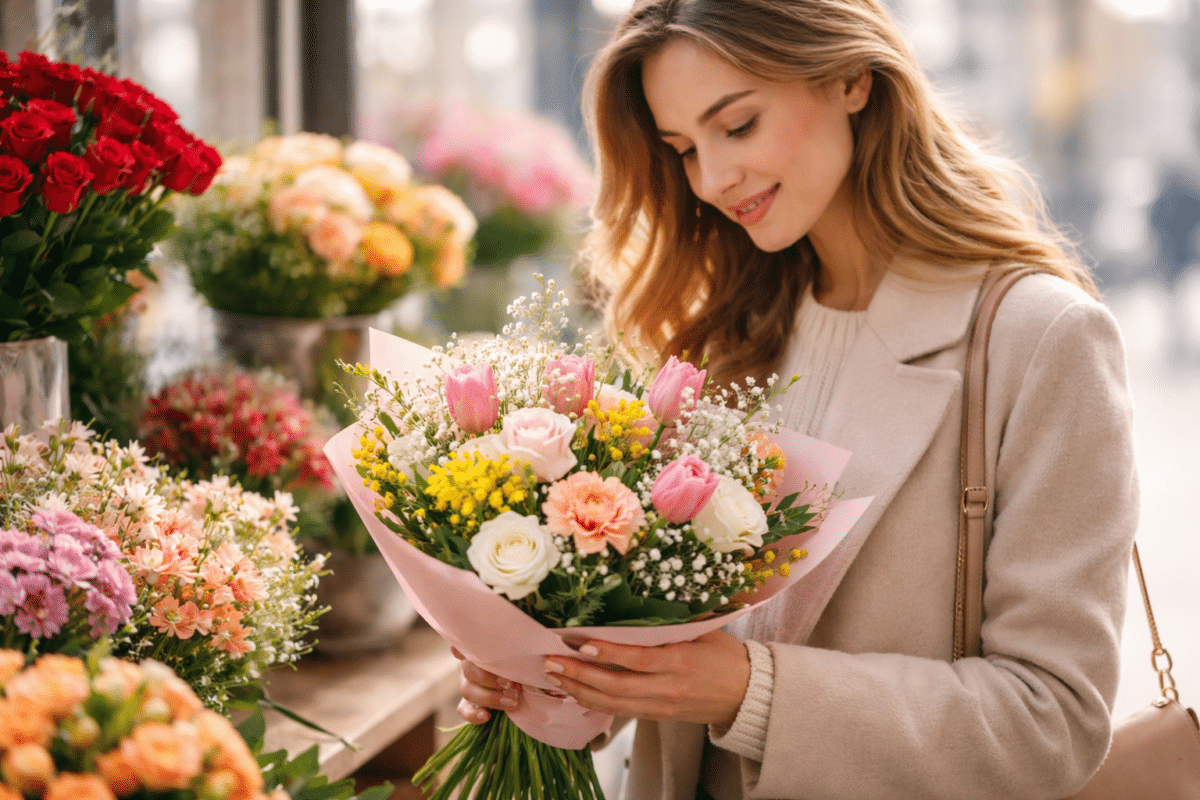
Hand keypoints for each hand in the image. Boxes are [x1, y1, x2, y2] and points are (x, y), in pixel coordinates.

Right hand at [451, 646, 521, 724]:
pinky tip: (486, 716)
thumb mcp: (526, 653)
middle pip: (469, 669)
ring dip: (489, 697)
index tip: (485, 651)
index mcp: (482, 649)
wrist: (526, 687)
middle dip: (491, 678)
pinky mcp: (469, 704)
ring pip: (467, 689)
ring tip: (513, 702)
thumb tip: (537, 648)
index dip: (467, 648)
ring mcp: (469, 684)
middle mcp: (472, 665)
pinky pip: (464, 710)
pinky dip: (473, 714)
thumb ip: (522, 649)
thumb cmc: (526, 662)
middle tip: (514, 685)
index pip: (468, 644)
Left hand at [542, 630, 750, 725]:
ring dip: (580, 691)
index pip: (638, 659)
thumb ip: (670, 623)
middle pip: (617, 686)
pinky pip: (621, 712)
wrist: (748, 694)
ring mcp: (663, 706)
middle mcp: (669, 688)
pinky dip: (594, 703)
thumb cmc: (725, 655)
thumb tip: (632, 601)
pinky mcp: (659, 716)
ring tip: (554, 676)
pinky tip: (574, 692)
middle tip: (551, 661)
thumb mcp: (702, 632)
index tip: (580, 643)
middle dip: (580, 674)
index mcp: (682, 661)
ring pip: (614, 704)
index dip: (608, 653)